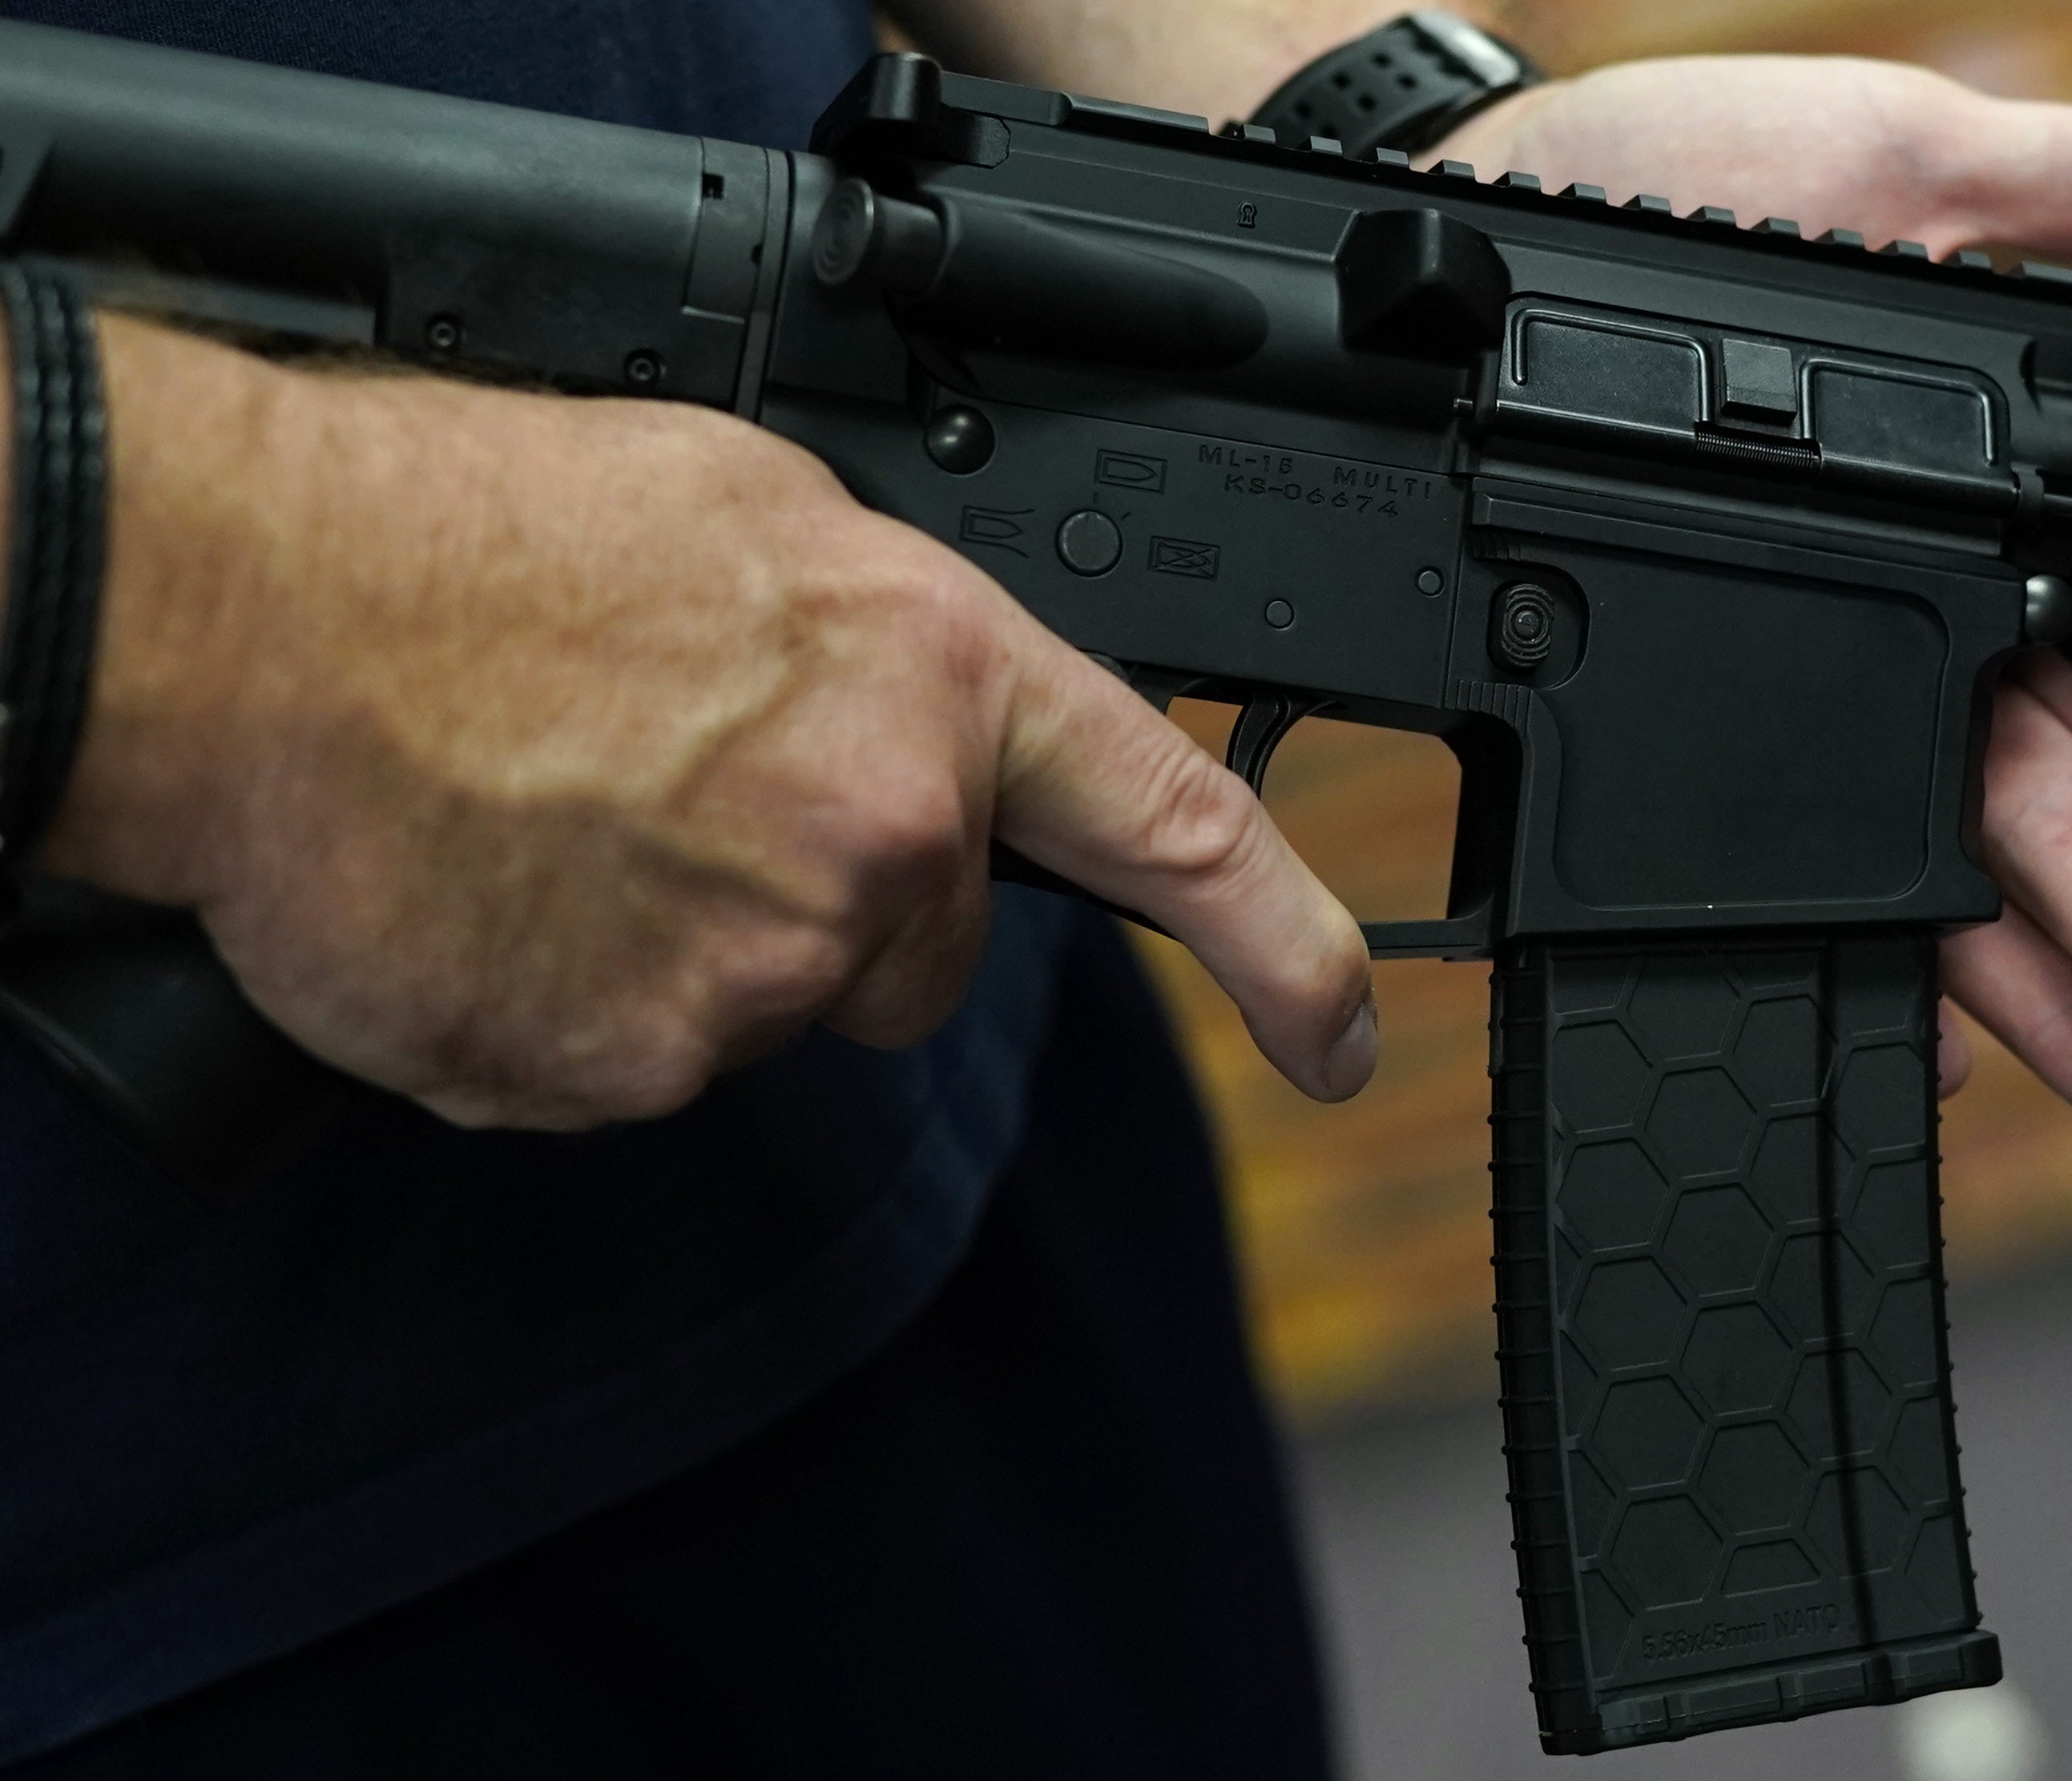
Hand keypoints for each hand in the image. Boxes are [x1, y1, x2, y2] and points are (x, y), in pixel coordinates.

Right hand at [43, 319, 1375, 1127]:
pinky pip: (646, 1066)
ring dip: (696, 945)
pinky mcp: (631, 1072)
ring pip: (776, 1006)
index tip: (1341, 1030)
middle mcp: (880, 838)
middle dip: (837, 901)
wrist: (254, 617)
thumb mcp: (754, 521)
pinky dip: (589, 1005)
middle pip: (920, 948)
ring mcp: (758, 971)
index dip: (1288, 947)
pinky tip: (512, 893)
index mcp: (936, 680)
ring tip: (565, 816)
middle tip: (681, 794)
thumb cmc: (475, 532)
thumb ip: (886, 649)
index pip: (1180, 829)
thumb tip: (921, 721)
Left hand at [1442, 60, 2071, 1164]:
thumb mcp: (1889, 166)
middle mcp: (1891, 643)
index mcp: (1976, 531)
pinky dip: (1844, 969)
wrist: (1463, 239)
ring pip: (1925, 875)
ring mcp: (1775, 705)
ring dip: (2035, 1000)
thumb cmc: (1667, 191)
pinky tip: (1925, 1055)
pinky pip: (1749, 881)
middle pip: (2041, 819)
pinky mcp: (1650, 731)